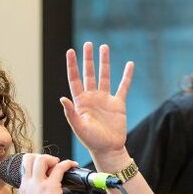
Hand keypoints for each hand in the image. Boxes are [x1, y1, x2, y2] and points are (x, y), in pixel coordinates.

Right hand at [16, 153, 76, 193]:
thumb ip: (38, 192)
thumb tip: (51, 186)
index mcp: (23, 188)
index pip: (24, 165)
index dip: (34, 161)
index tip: (45, 167)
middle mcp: (29, 184)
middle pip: (29, 158)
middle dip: (42, 157)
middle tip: (52, 164)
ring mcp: (39, 185)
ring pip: (41, 159)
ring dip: (52, 158)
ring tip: (59, 165)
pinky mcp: (51, 187)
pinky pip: (59, 168)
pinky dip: (67, 164)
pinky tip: (72, 165)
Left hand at [61, 42, 132, 162]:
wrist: (109, 149)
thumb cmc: (91, 141)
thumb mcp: (79, 127)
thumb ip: (71, 113)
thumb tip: (63, 98)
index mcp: (80, 102)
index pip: (75, 79)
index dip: (72, 65)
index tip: (70, 51)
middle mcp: (92, 98)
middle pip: (89, 73)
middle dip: (88, 59)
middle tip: (88, 44)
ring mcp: (105, 99)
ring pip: (105, 76)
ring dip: (104, 62)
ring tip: (104, 47)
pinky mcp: (118, 104)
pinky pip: (123, 86)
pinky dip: (127, 76)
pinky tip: (129, 64)